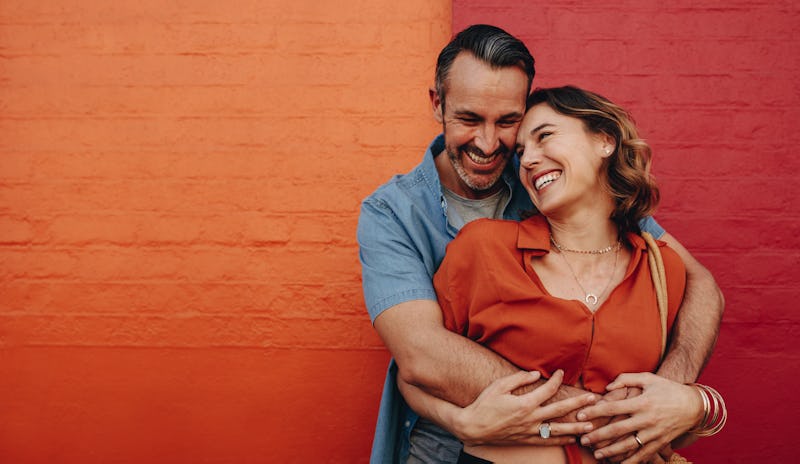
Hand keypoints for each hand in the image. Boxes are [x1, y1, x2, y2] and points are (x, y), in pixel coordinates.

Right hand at [455, 370, 598, 445]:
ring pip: (558, 429)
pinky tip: (572, 438)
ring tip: (591, 425)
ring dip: (576, 427)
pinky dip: (562, 440)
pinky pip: (548, 441)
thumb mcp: (499, 386)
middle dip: (578, 404)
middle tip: (593, 399)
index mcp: (525, 403)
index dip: (556, 379)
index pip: (548, 390)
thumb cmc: (484, 404)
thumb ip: (519, 378)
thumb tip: (536, 374)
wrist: (473, 427)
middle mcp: (531, 418)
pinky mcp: (526, 440)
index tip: (561, 372)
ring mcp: (530, 431)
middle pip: (560, 410)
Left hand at [577, 373, 702, 463]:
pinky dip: (631, 461)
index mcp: (642, 402)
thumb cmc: (667, 389)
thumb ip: (626, 379)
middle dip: (598, 436)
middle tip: (582, 439)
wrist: (694, 405)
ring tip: (597, 455)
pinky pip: (644, 454)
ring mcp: (654, 433)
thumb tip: (607, 387)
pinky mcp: (660, 442)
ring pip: (629, 445)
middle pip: (618, 429)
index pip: (613, 408)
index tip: (580, 416)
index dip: (595, 412)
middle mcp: (647, 419)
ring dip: (611, 451)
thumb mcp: (648, 378)